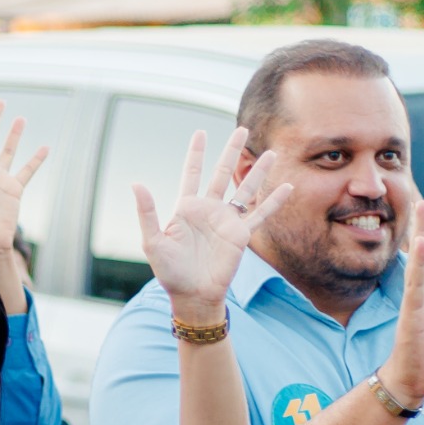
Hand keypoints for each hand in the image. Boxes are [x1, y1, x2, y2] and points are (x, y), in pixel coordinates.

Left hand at [133, 126, 288, 318]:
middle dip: (232, 151)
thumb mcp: (152, 241)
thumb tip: (136, 183)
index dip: (196, 154)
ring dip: (258, 172)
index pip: (192, 174)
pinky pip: (260, 214)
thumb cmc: (169, 271)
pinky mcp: (242, 236)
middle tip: (242, 129)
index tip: (200, 133)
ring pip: (246, 189)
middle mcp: (209, 210)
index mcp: (186, 208)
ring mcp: (227, 221)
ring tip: (271, 153)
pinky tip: (287, 188)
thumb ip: (147, 212)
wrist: (192, 294)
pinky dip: (274, 202)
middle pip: (223, 173)